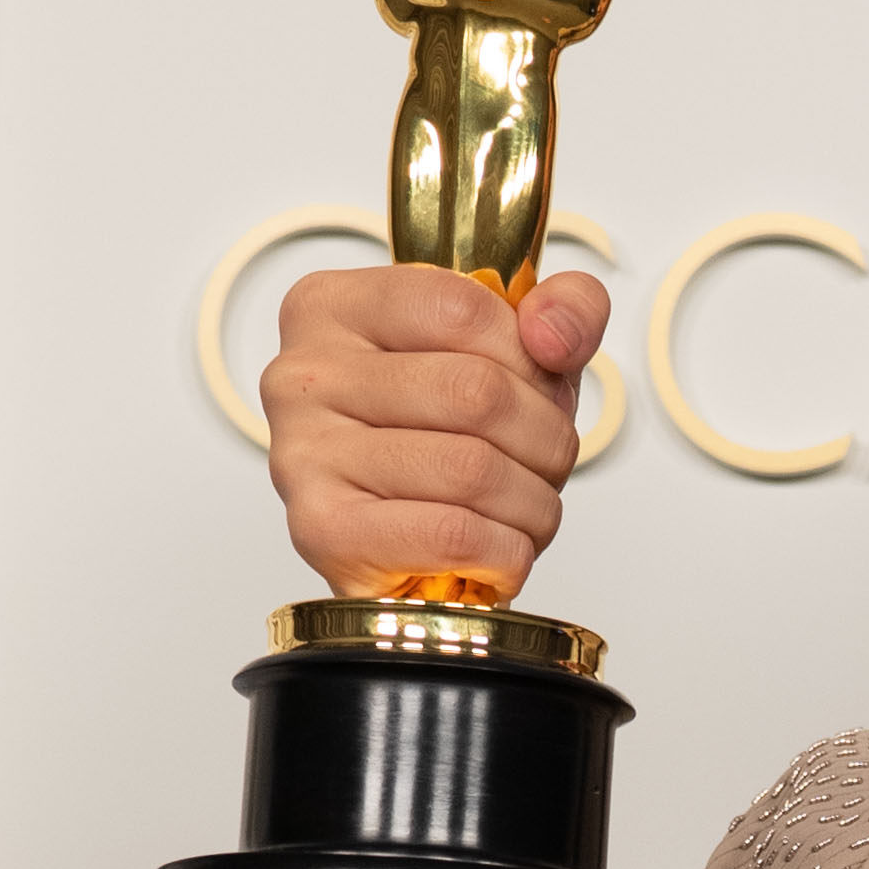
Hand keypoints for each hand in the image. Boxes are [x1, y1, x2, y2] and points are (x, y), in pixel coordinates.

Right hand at [263, 261, 607, 600]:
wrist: (403, 562)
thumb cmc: (451, 441)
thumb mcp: (516, 354)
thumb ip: (564, 309)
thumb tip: (554, 332)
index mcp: (335, 307)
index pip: (461, 308)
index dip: (531, 360)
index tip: (540, 393)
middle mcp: (304, 373)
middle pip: (475, 392)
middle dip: (546, 439)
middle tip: (546, 464)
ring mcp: (304, 453)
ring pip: (472, 470)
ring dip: (533, 505)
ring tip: (526, 512)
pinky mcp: (323, 532)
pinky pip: (453, 535)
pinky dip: (505, 551)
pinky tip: (499, 550)